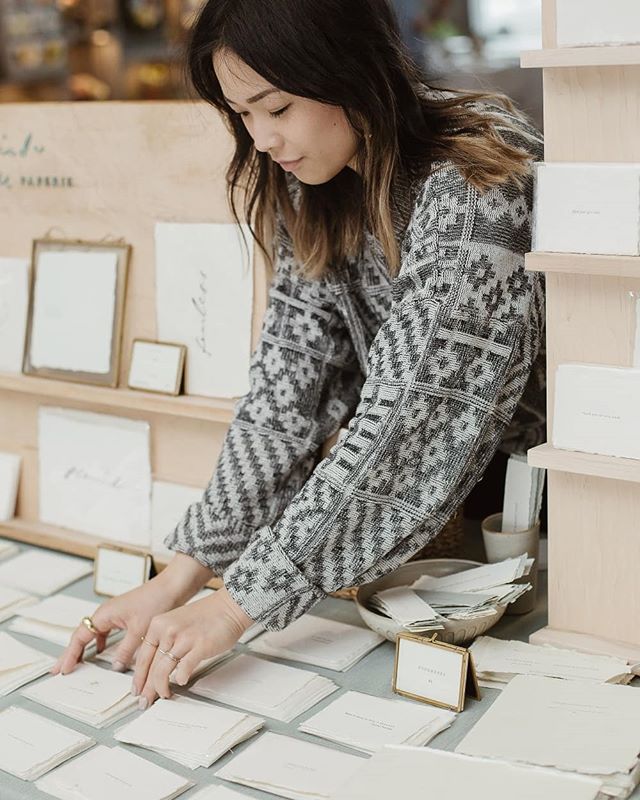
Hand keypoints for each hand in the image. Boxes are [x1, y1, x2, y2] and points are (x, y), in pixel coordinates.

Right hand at [52, 554, 212, 675]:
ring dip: (85, 649)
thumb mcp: (140, 631)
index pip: (80, 636)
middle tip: (59, 670)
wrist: (173, 587)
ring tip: (77, 664)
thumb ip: (126, 651)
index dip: (71, 654)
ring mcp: (115, 614)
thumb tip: (115, 666)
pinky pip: (106, 632)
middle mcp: (107, 613)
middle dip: (71, 653)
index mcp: (105, 614)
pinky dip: (101, 643)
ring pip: (94, 634)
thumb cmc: (156, 601)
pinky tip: (103, 653)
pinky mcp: (126, 616)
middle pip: (83, 635)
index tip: (63, 669)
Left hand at [133, 586, 252, 708]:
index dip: (138, 677)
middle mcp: (168, 630)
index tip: (137, 688)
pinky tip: (181, 681)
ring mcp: (184, 638)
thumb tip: (155, 664)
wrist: (229, 606)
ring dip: (161, 687)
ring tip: (164, 694)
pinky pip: (184, 669)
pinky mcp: (199, 646)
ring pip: (163, 670)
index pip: (142, 656)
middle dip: (147, 688)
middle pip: (151, 666)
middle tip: (145, 700)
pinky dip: (180, 678)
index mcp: (159, 624)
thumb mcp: (176, 622)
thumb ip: (164, 640)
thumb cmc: (207, 615)